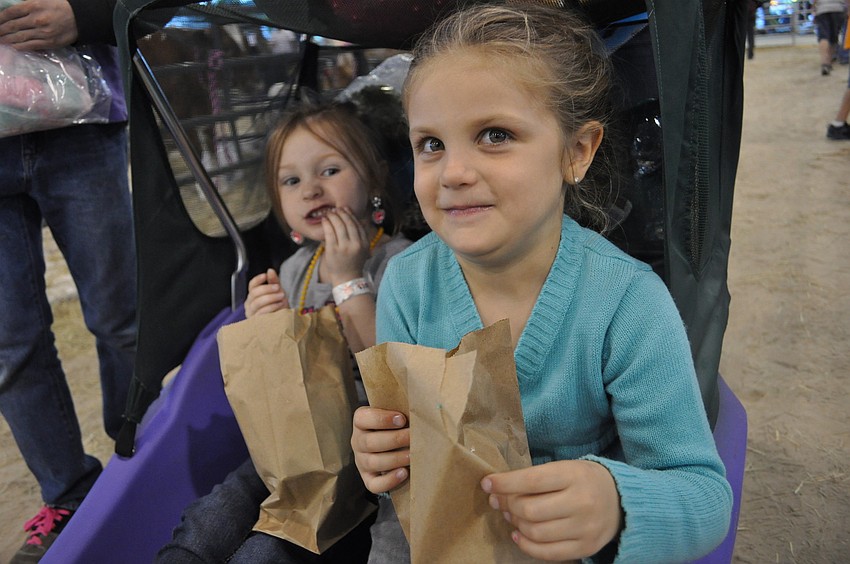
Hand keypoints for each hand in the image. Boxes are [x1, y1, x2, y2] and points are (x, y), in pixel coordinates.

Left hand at [0, 0, 77, 49]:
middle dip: (1, 30)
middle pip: (12, 26)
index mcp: (34, 6)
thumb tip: (13, 11)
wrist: (80, 19)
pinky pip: (30, 46)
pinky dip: (19, 47)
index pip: (11, 12)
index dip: (0, 18)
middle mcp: (36, 20)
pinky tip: (13, 46)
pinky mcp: (48, 42)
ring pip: (19, 37)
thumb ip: (28, 4)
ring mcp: (42, 32)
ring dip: (7, 39)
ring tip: (1, 40)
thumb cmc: (60, 6)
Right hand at [244, 269, 288, 317]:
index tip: (265, 276)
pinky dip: (271, 307)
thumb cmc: (278, 305)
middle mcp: (249, 304)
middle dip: (267, 289)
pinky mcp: (256, 322)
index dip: (257, 279)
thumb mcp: (278, 291)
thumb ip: (274, 281)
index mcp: (253, 295)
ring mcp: (252, 313)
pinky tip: (279, 304)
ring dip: (270, 298)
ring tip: (281, 296)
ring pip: (257, 303)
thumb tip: (270, 270)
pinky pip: (261, 312)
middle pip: (254, 293)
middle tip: (278, 288)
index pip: (251, 285)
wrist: (283, 320)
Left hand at [320, 207, 370, 286]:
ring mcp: (344, 247)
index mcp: (364, 243)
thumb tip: (360, 219)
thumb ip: (361, 235)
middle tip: (335, 209)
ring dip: (333, 217)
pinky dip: (327, 224)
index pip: (357, 224)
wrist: (346, 278)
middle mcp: (356, 244)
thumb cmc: (353, 262)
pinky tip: (324, 220)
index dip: (350, 215)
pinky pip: (329, 233)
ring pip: (339, 226)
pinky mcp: (333, 250)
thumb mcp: (363, 249)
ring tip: (329, 213)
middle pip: (348, 223)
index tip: (344, 209)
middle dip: (341, 213)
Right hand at [351, 406, 409, 493]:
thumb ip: (401, 408)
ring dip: (394, 459)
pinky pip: (374, 484)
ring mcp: (361, 461)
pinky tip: (404, 473)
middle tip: (413, 437)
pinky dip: (389, 481)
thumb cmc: (396, 424)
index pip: (363, 418)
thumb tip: (421, 404)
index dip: (382, 419)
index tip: (402, 419)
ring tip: (412, 455)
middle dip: (394, 439)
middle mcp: (358, 441)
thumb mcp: (393, 413)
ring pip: (373, 462)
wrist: (392, 443)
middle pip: (370, 442)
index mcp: (361, 421)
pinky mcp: (368, 479)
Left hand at [481, 460, 621, 561]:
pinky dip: (526, 545)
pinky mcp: (586, 547)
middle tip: (500, 501)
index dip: (505, 483)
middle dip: (508, 505)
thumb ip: (536, 477)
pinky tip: (518, 534)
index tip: (487, 483)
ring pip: (536, 532)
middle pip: (530, 510)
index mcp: (574, 475)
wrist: (621, 499)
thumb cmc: (583, 480)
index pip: (531, 480)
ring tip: (512, 516)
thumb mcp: (565, 468)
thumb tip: (498, 489)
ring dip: (516, 524)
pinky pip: (547, 553)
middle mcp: (581, 502)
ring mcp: (585, 528)